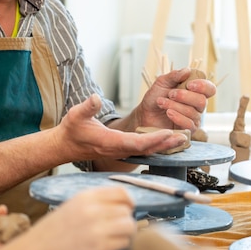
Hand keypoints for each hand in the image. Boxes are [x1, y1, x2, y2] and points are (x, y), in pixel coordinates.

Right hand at [0, 186, 135, 249]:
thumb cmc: (53, 230)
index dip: (128, 200)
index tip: (128, 207)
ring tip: (115, 235)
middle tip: (117, 225)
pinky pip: (124, 242)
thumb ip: (95, 201)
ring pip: (129, 225)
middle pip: (127, 209)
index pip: (121, 191)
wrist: (37, 249)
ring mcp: (97, 228)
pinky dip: (121, 244)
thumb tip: (121, 203)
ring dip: (126, 231)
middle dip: (125, 217)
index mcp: (85, 196)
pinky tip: (109, 245)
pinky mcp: (99, 247)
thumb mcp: (73, 205)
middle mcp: (92, 209)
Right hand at [54, 94, 188, 159]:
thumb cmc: (72, 130)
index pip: (135, 143)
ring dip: (164, 145)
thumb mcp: (76, 115)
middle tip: (184, 136)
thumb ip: (87, 107)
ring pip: (147, 150)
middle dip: (165, 143)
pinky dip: (157, 145)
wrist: (66, 145)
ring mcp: (121, 151)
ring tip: (182, 137)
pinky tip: (168, 139)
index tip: (168, 133)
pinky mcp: (122, 149)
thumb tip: (95, 98)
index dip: (153, 139)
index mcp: (109, 142)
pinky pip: (143, 149)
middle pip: (146, 149)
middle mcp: (118, 149)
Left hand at [137, 68, 215, 132]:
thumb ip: (174, 76)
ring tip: (161, 102)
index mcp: (195, 91)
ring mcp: (194, 118)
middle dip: (184, 96)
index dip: (203, 86)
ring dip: (175, 106)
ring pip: (192, 112)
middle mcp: (197, 105)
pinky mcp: (188, 130)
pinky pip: (189, 124)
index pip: (210, 89)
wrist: (145, 113)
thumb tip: (187, 70)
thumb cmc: (155, 97)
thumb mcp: (162, 82)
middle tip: (170, 94)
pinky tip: (168, 113)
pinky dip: (177, 117)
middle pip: (202, 101)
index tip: (189, 85)